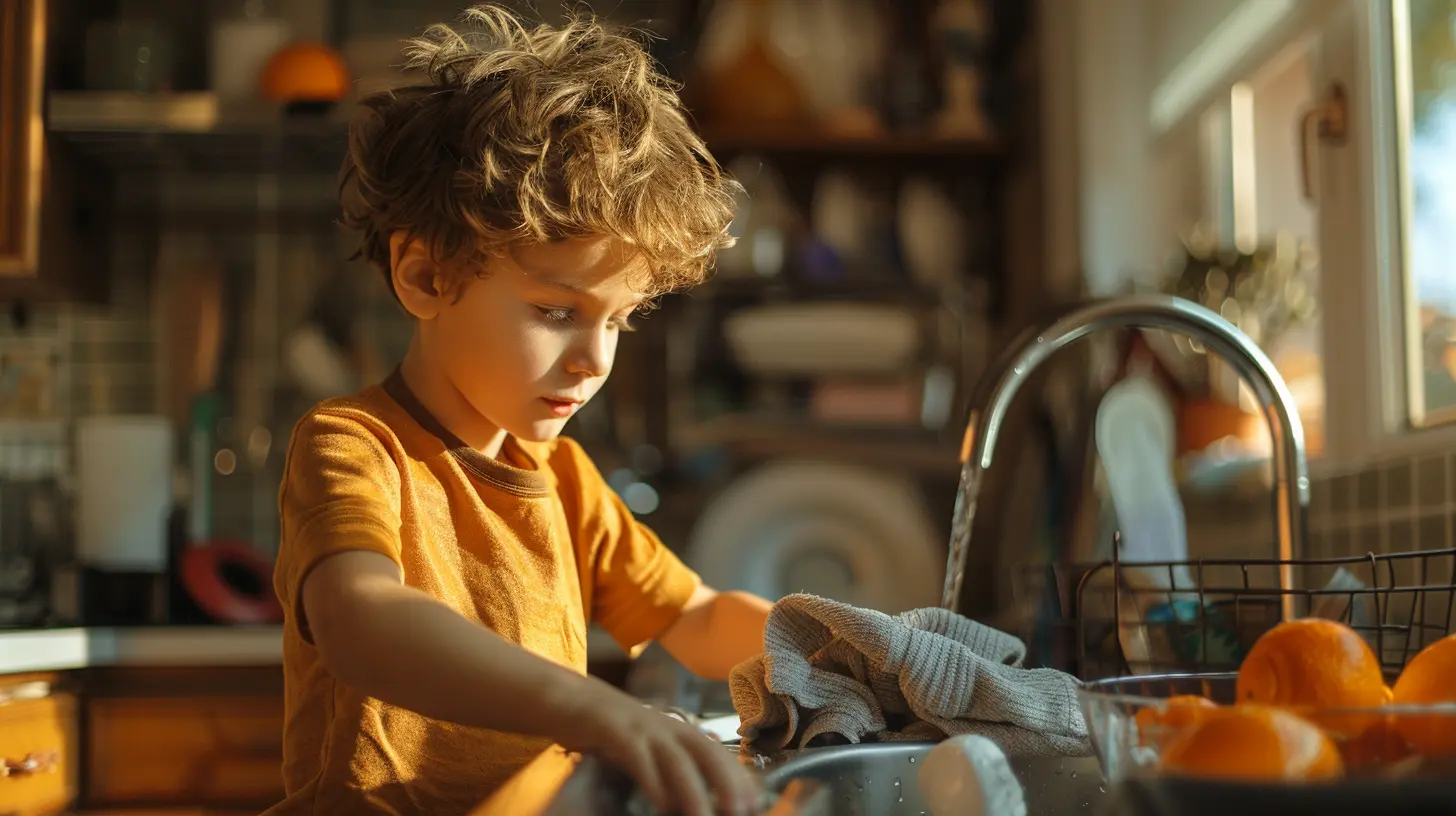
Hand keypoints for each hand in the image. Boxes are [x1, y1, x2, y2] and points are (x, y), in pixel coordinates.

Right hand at [557, 686, 761, 815]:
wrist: (569, 698)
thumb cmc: (612, 729)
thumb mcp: (647, 742)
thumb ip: (672, 763)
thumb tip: (695, 796)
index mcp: (677, 729)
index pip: (717, 752)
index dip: (738, 776)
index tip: (756, 801)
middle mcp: (666, 726)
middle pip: (706, 752)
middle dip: (727, 782)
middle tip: (742, 810)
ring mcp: (642, 728)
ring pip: (675, 759)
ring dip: (693, 790)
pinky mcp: (615, 732)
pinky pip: (638, 758)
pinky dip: (652, 780)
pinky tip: (661, 804)